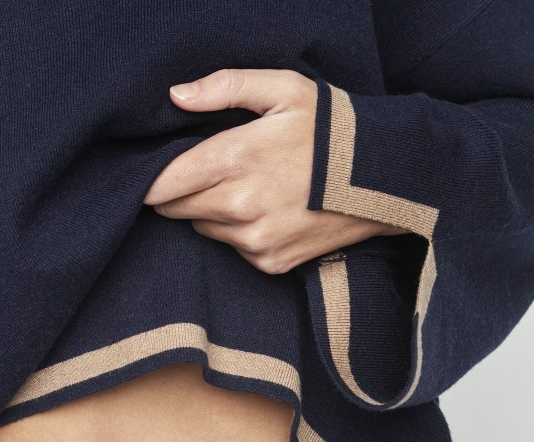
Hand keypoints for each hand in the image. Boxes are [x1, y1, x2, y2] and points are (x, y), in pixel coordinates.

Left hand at [143, 68, 406, 274]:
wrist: (384, 180)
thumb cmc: (331, 130)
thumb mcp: (284, 90)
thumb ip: (225, 87)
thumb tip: (176, 96)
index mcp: (235, 159)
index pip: (165, 181)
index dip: (151, 179)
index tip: (149, 174)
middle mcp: (240, 206)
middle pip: (177, 208)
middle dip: (181, 192)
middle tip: (204, 173)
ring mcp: (255, 239)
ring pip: (204, 228)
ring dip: (210, 212)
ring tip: (245, 188)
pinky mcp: (270, 262)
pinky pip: (233, 247)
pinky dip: (238, 232)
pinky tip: (266, 211)